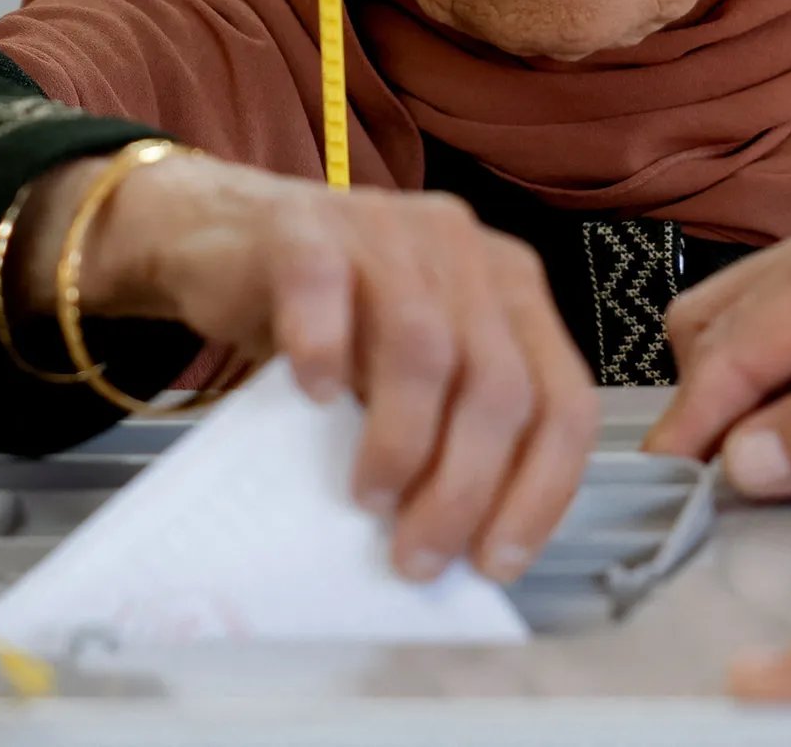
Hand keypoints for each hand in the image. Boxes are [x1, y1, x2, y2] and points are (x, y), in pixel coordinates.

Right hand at [13, 152, 597, 584]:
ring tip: (368, 497)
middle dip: (465, 488)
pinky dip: (323, 351)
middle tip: (417, 555)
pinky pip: (324, 290)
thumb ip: (449, 423)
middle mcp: (464, 249)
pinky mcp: (305, 228)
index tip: (494, 562)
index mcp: (510, 287)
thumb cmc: (331, 316)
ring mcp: (386, 227)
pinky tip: (314, 396)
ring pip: (424, 345)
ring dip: (401, 441)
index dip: (542, 491)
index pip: (564, 399)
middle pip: (498, 383)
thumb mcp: (408, 370)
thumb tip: (461, 542)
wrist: (226, 240)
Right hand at [643, 197, 790, 496]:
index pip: (731, 343)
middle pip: (717, 314)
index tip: (663, 482)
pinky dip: (783, 366)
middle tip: (725, 473)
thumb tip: (741, 462)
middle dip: (709, 393)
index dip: (692, 419)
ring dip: (743, 381)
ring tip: (778, 448)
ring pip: (745, 311)